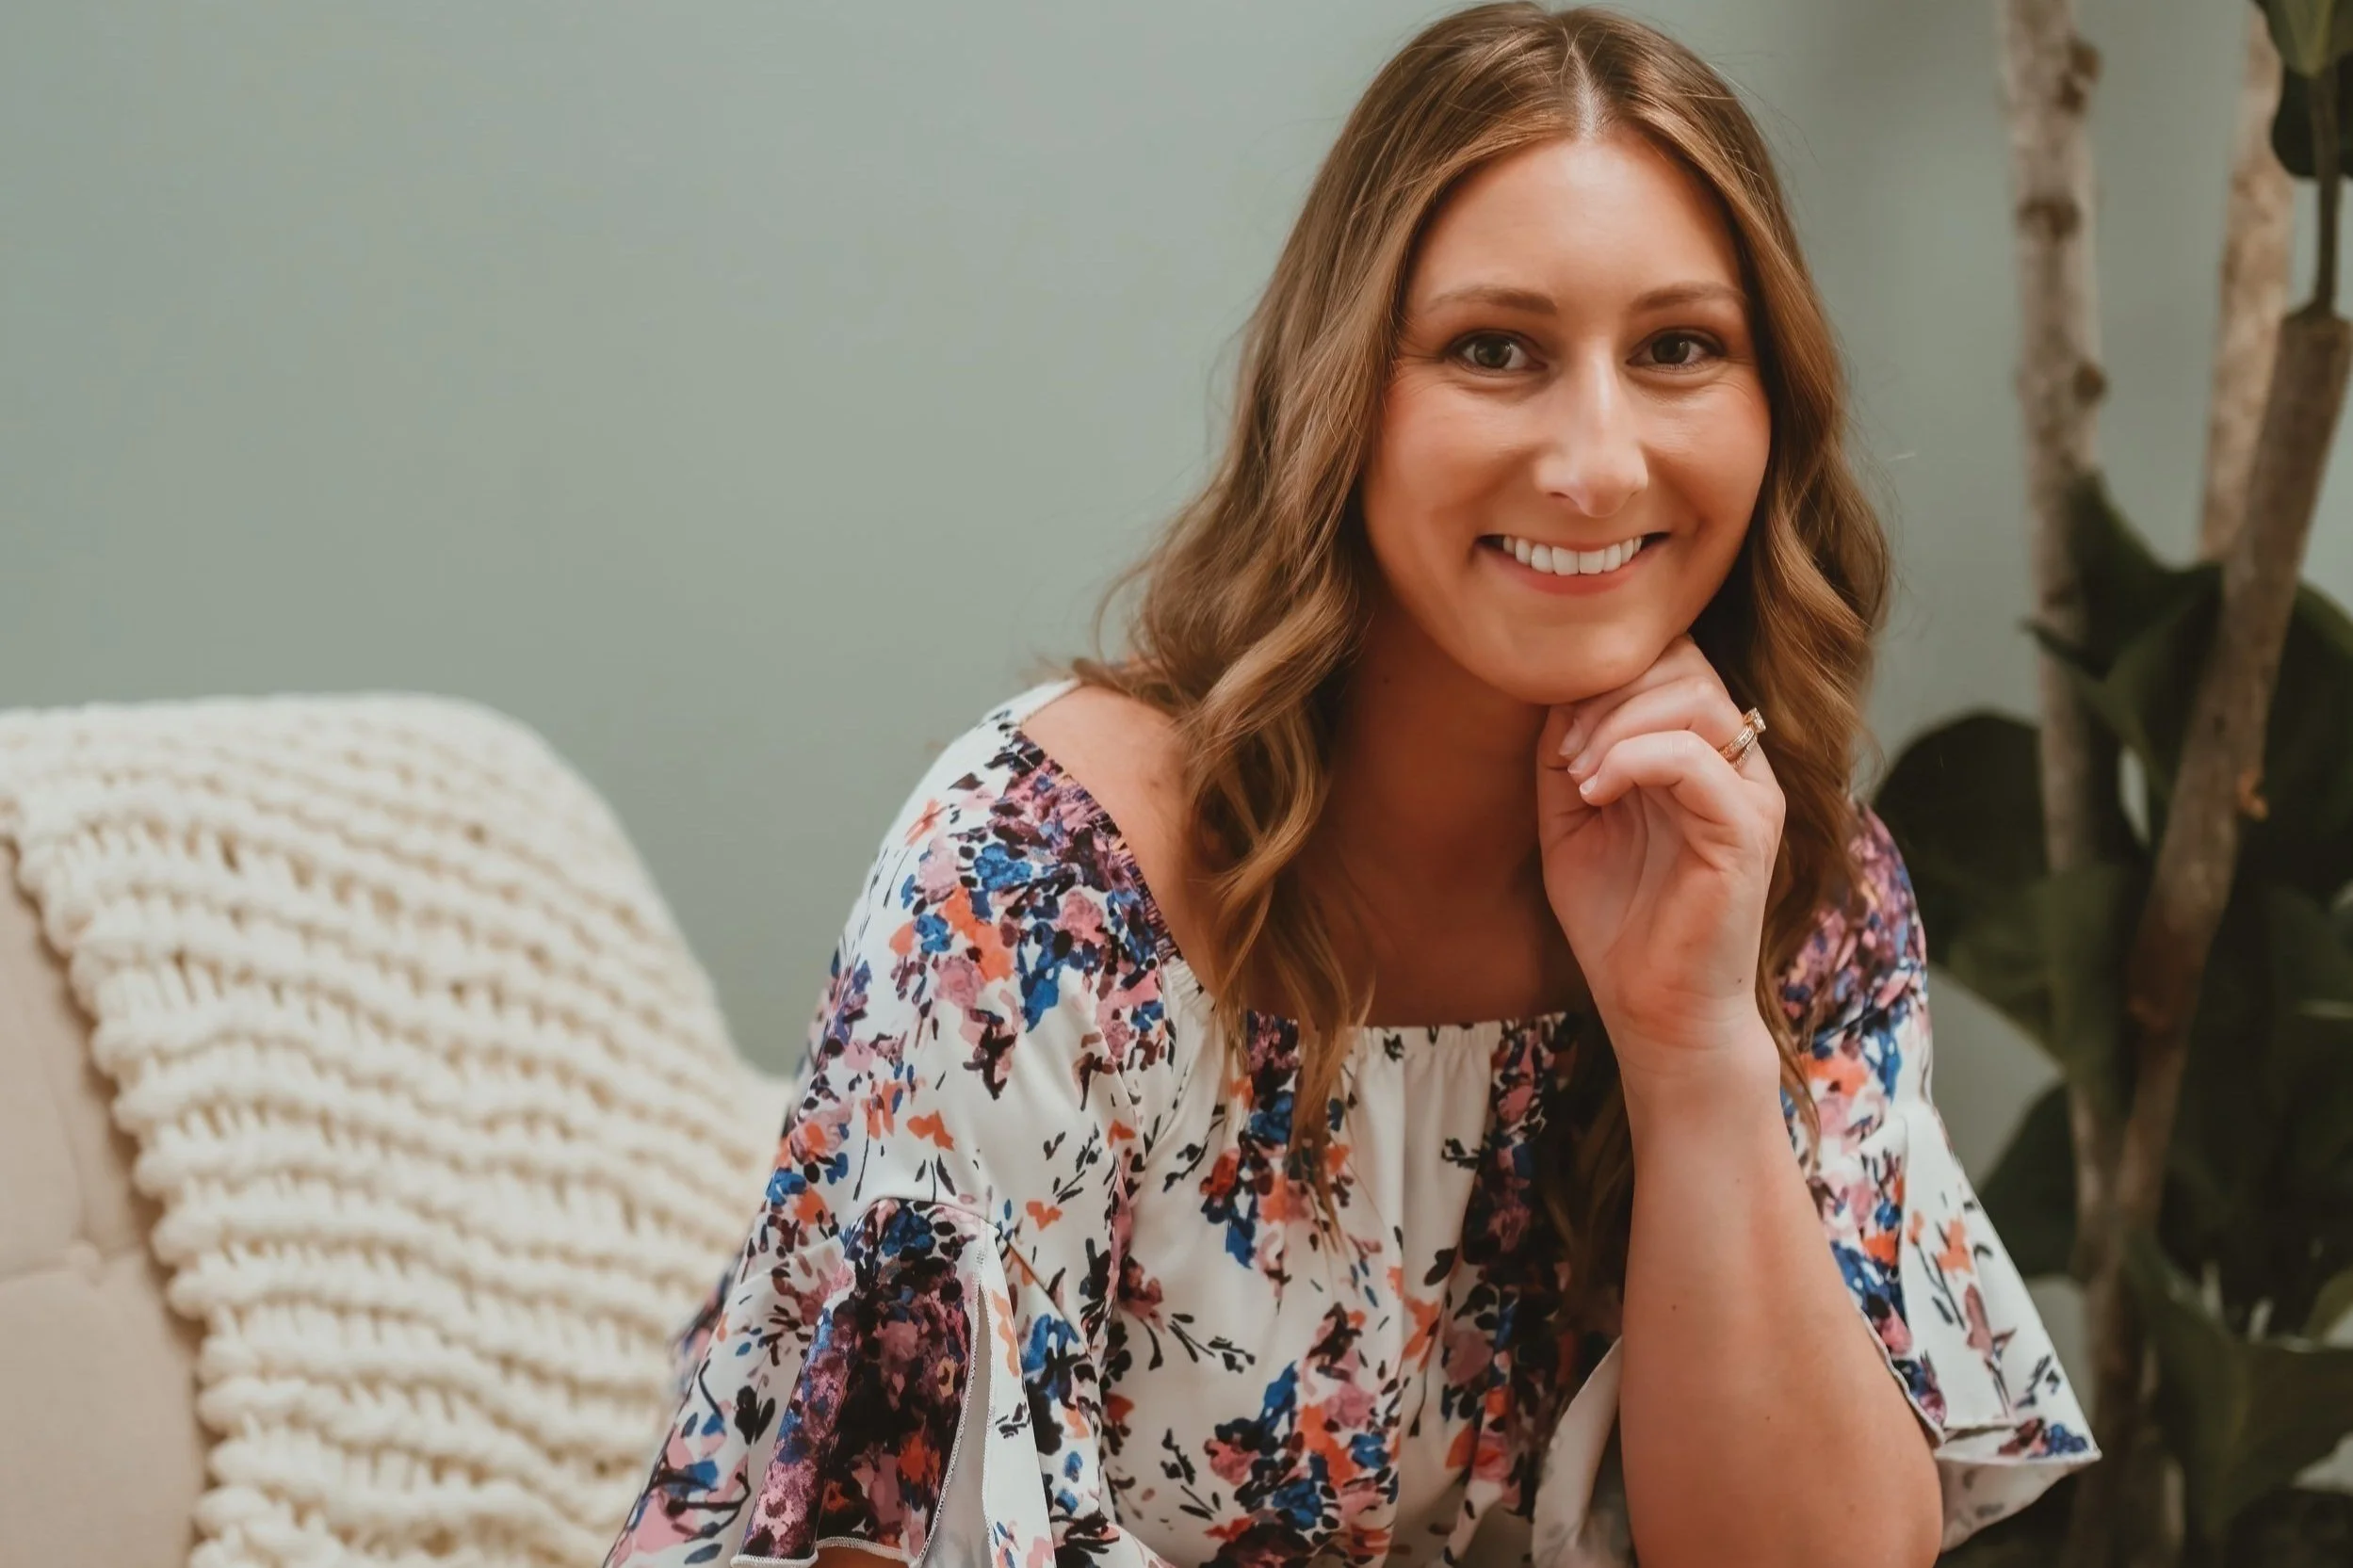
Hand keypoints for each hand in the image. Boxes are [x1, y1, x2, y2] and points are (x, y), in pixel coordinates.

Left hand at [1536, 637, 1784, 1095]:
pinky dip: (1633, 759)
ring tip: (1577, 774)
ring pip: (1695, 696)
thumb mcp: (1571, 819)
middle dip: (1607, 690)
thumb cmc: (1619, 922)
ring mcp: (1748, 792)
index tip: (1555, 729)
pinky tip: (1594, 793)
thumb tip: (1552, 688)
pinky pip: (1697, 757)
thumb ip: (1567, 751)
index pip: (1670, 658)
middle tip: (1563, 749)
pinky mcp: (1748, 829)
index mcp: (1697, 751)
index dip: (1605, 672)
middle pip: (1684, 662)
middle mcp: (1734, 761)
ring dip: (1616, 723)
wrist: (1655, 1012)